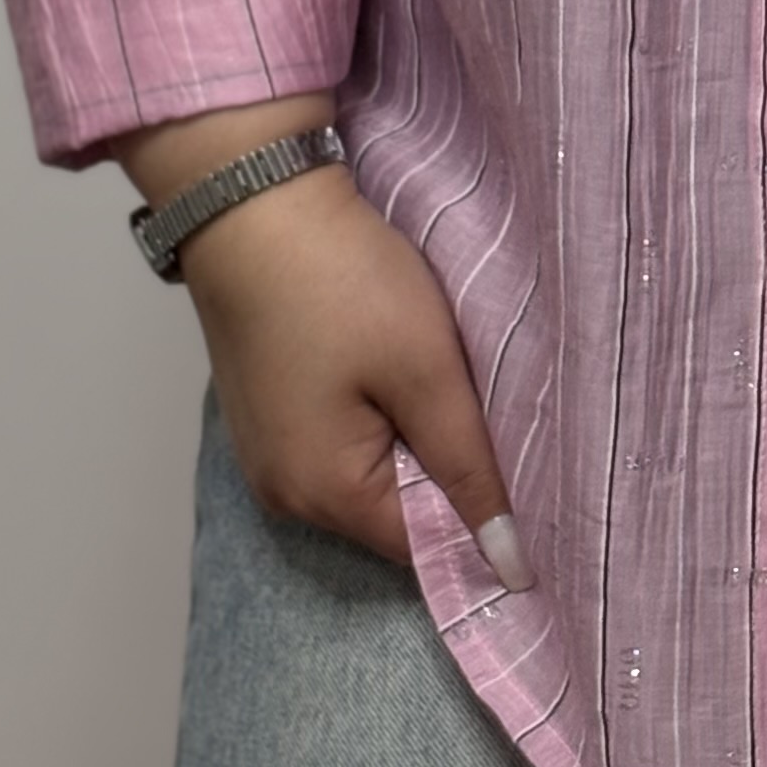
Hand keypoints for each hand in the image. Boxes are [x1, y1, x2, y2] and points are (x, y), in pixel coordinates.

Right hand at [128, 107, 528, 585]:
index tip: (516, 459)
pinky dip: (372, 414)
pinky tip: (385, 362)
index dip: (480, 510)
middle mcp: (284, 495)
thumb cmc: (344, 282)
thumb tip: (510, 565)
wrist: (251, 201)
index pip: (427, 545)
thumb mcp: (426, 370)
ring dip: (407, 436)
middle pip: (394, 514)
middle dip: (442, 468)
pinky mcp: (264, 414)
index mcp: (324, 496)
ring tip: (430, 372)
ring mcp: (266, 454)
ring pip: (367, 473)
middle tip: (473, 396)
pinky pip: (335, 441)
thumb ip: (470, 469)